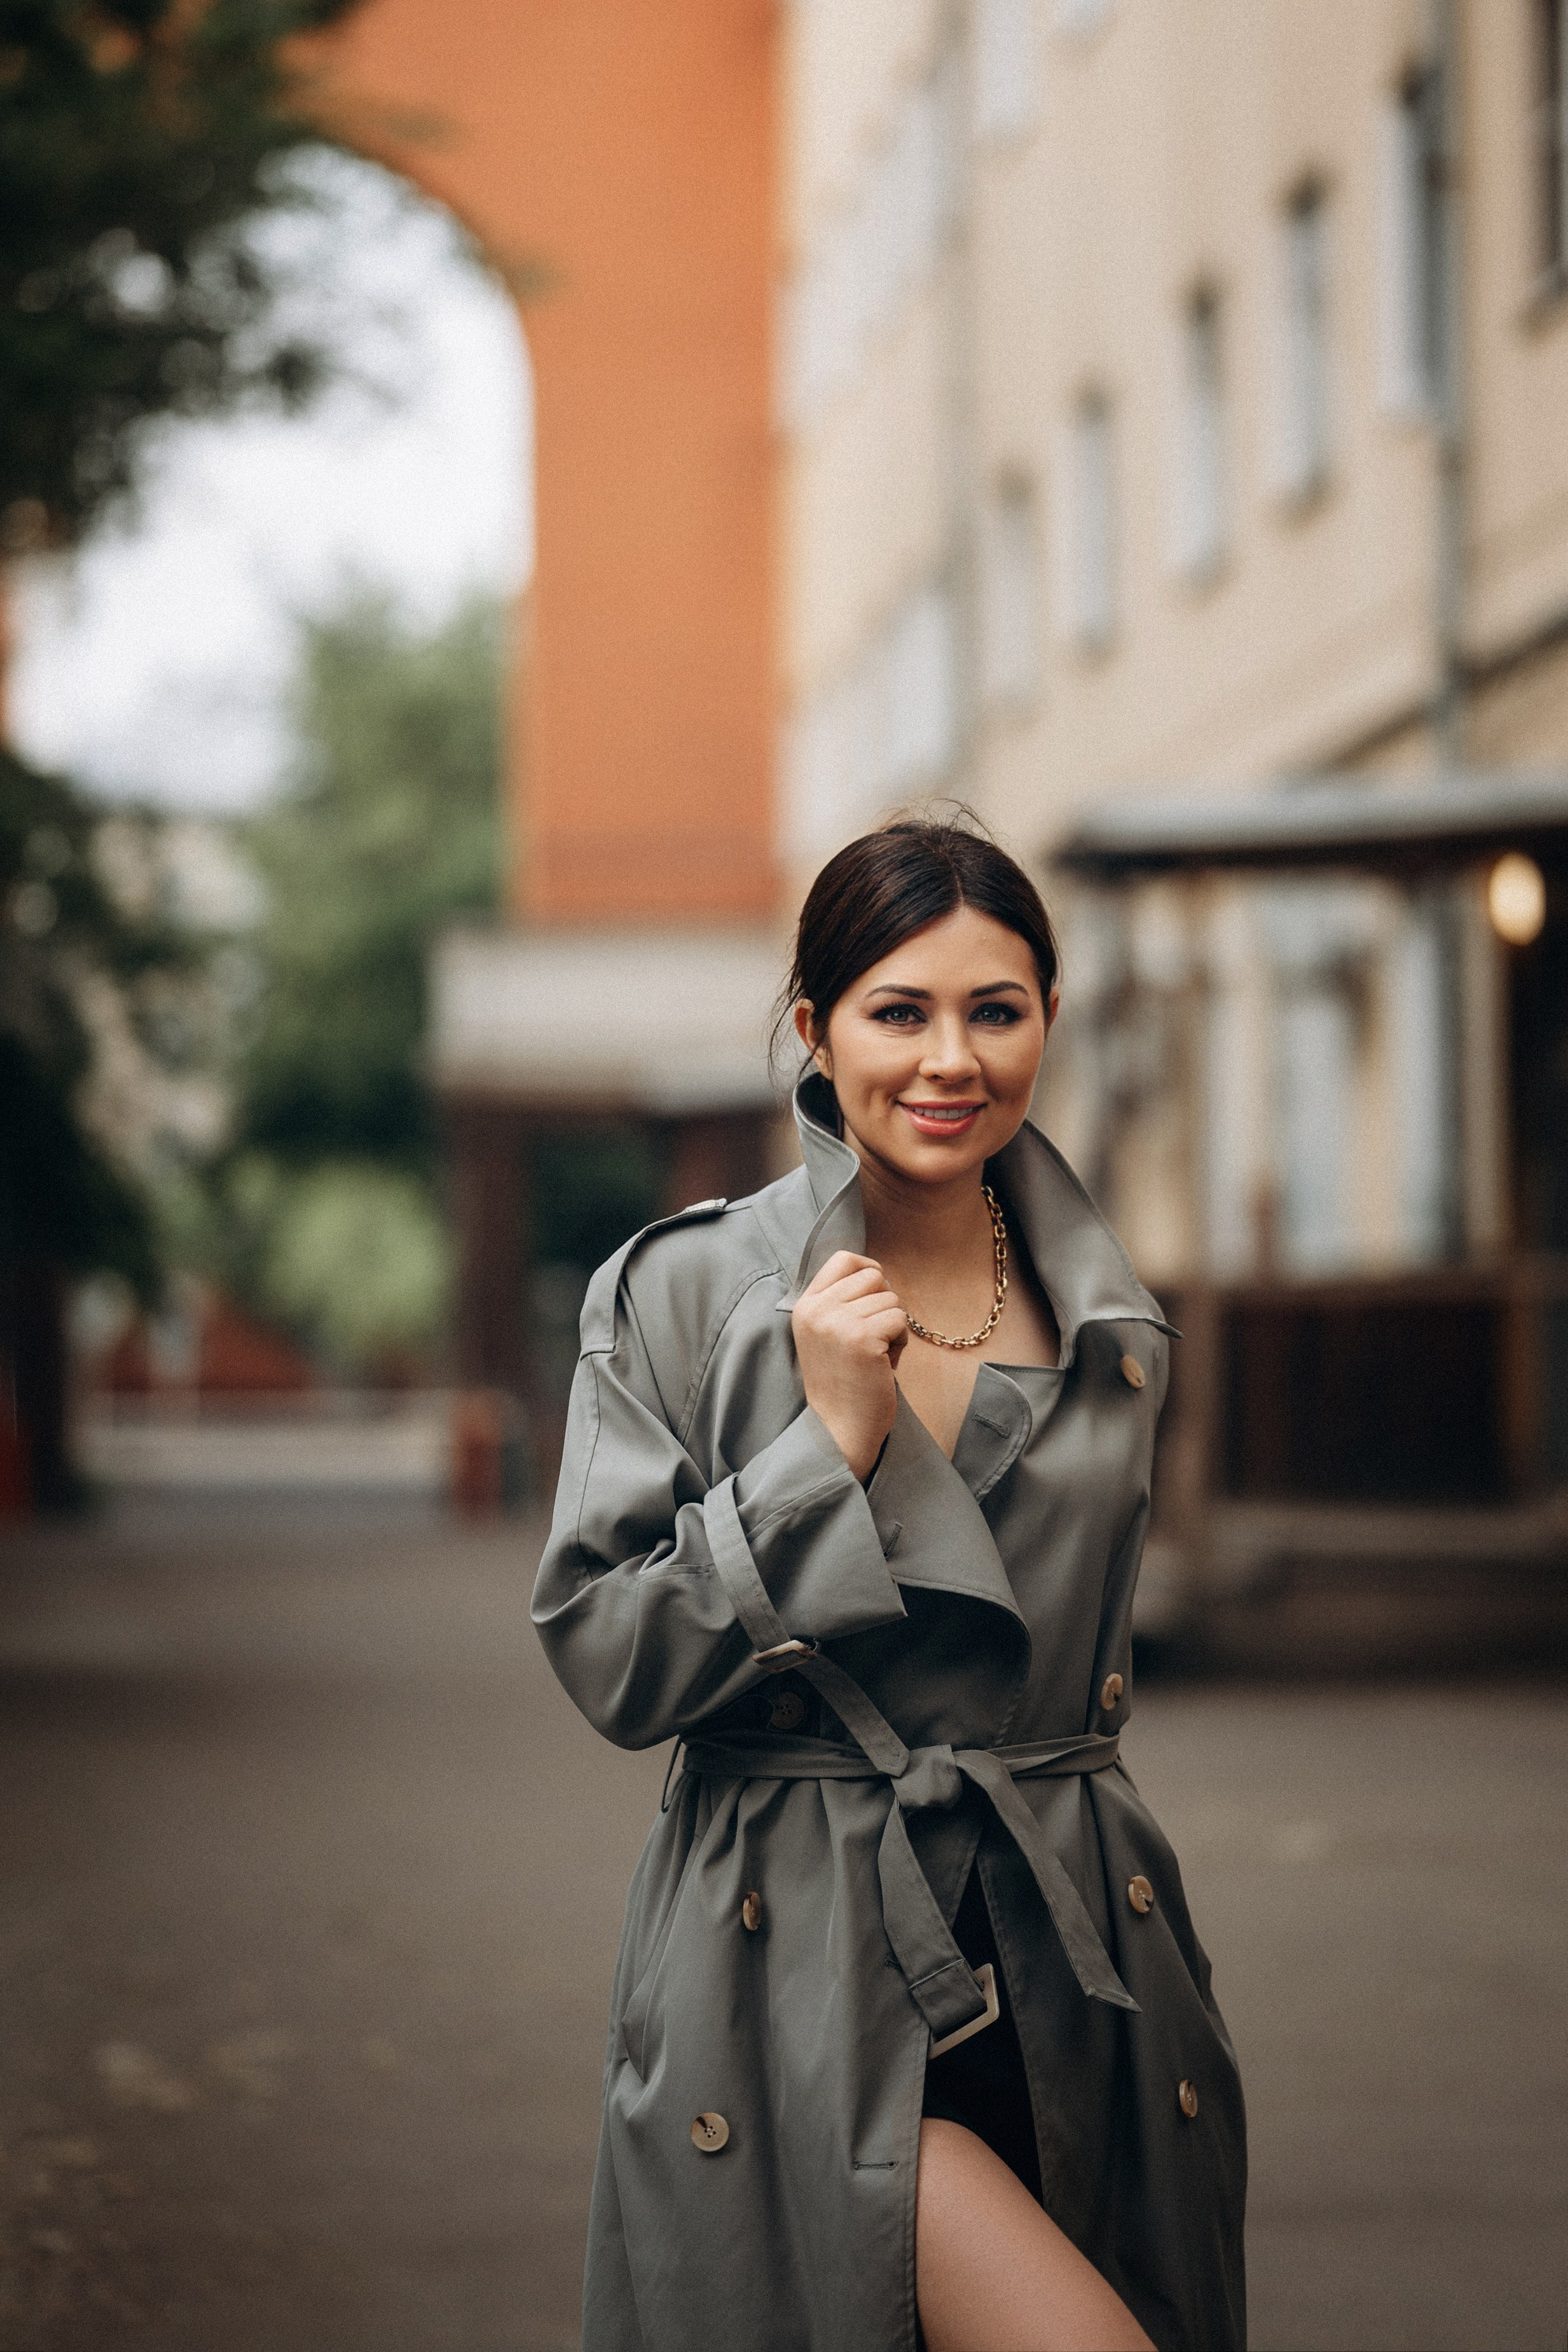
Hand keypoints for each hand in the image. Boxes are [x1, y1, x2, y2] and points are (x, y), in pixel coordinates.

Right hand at [791, 1250, 906, 1481]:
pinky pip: (900, 1319)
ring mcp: (838, 1322)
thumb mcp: (826, 1333)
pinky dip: (901, 1340)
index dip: (868, 1269)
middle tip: (875, 1336)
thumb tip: (875, 1271)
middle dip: (884, 1302)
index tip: (876, 1292)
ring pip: (891, 1297)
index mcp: (805, 1306)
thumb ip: (841, 1302)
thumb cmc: (842, 1382)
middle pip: (873, 1275)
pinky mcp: (862, 1338)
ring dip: (893, 1325)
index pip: (843, 1259)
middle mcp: (817, 1309)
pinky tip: (885, 1363)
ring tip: (877, 1354)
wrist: (838, 1429)